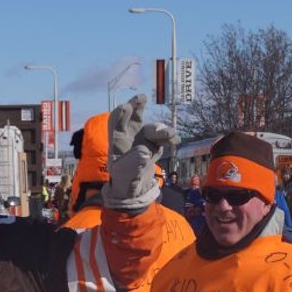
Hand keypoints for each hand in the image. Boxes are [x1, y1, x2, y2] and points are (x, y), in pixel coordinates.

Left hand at [103, 94, 178, 212]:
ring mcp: (142, 141)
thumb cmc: (124, 182)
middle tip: (142, 98)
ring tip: (171, 135)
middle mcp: (129, 137)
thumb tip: (145, 151)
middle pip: (133, 117)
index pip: (116, 122)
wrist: (134, 193)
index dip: (121, 114)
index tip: (127, 107)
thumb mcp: (127, 173)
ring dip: (161, 130)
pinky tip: (175, 141)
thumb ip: (135, 162)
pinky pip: (161, 140)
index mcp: (117, 141)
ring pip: (151, 129)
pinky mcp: (152, 147)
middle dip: (137, 106)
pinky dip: (168, 139)